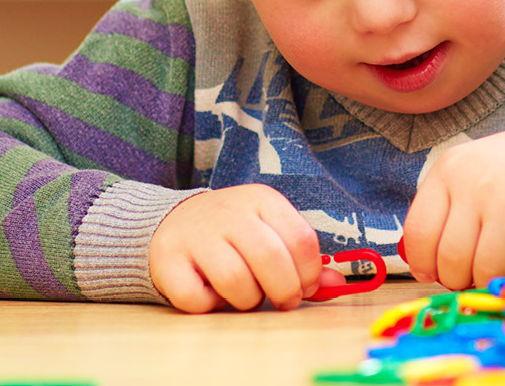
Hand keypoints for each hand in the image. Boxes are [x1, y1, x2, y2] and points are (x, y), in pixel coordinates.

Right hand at [149, 183, 345, 312]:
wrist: (175, 220)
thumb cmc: (235, 234)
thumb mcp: (271, 233)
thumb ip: (303, 260)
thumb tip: (336, 285)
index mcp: (262, 200)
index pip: (302, 239)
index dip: (310, 273)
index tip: (305, 287)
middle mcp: (230, 212)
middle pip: (272, 260)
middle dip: (285, 291)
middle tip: (282, 301)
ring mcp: (197, 234)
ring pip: (236, 281)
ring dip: (247, 300)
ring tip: (244, 294)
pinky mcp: (168, 259)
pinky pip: (197, 299)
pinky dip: (209, 305)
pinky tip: (210, 292)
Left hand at [402, 127, 504, 289]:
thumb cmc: (503, 174)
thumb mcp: (462, 175)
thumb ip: (439, 213)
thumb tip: (423, 268)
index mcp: (449, 171)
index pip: (419, 232)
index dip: (421, 262)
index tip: (429, 272)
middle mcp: (477, 186)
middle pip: (451, 259)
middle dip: (455, 278)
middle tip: (465, 275)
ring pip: (484, 271)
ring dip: (486, 280)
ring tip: (493, 268)